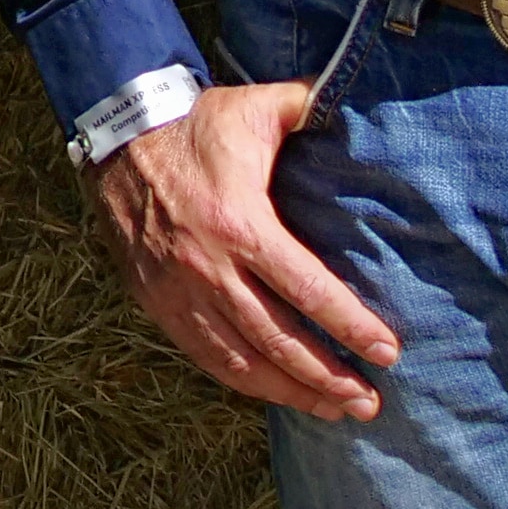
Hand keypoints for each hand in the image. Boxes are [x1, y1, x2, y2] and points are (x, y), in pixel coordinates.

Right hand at [88, 79, 398, 420]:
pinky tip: (276, 393)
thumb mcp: (255, 107)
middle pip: (278, 340)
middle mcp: (208, 267)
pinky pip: (205, 356)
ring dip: (292, 391)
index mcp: (240, 222)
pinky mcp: (158, 302)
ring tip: (335, 409)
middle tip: (369, 402)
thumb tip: (355, 99)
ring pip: (241, 361)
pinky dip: (244, 382)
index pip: (307, 290)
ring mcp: (179, 290)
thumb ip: (308, 107)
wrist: (119, 137)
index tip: (388, 352)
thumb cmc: (198, 125)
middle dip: (329, 377)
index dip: (351, 326)